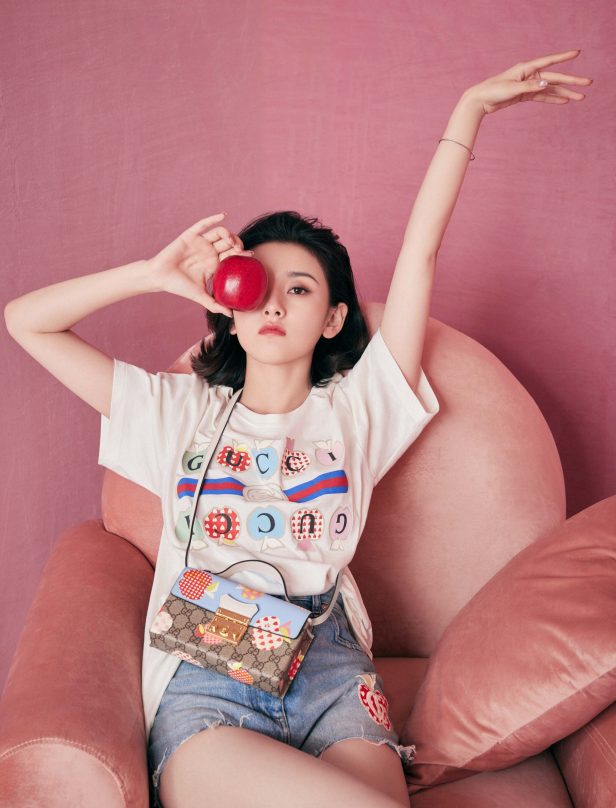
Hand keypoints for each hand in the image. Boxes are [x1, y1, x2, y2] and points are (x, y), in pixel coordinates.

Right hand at [148, 213, 252, 315]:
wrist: (160, 277)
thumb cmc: (179, 286)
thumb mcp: (200, 297)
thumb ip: (215, 305)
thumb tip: (231, 315)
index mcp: (214, 263)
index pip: (232, 256)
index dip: (242, 254)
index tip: (251, 256)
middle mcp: (209, 251)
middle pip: (228, 243)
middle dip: (237, 244)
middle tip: (241, 250)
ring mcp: (200, 242)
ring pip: (219, 233)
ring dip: (228, 235)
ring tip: (231, 242)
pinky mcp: (190, 235)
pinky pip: (203, 225)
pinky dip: (213, 219)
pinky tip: (223, 216)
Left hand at [464, 49, 592, 115]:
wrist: (481, 100)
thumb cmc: (494, 90)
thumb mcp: (512, 88)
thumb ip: (530, 86)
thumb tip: (547, 84)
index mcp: (526, 68)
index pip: (549, 61)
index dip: (564, 57)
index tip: (577, 53)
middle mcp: (530, 75)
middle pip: (555, 78)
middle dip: (572, 81)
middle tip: (587, 84)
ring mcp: (528, 85)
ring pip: (551, 89)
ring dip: (565, 93)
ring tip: (580, 97)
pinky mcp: (525, 95)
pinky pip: (543, 97)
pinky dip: (553, 99)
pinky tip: (564, 101)